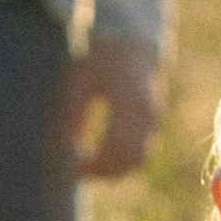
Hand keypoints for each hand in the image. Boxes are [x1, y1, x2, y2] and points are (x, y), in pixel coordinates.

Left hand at [62, 34, 161, 178]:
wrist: (130, 45)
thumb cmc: (99, 59)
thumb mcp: (79, 80)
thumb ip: (73, 113)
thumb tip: (66, 148)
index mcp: (128, 98)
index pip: (116, 144)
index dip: (96, 163)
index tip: (74, 170)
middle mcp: (147, 111)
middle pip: (130, 157)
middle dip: (105, 172)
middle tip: (80, 174)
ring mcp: (154, 118)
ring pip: (139, 158)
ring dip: (115, 171)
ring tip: (89, 170)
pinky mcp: (154, 124)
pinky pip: (142, 152)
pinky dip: (123, 163)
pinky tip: (102, 163)